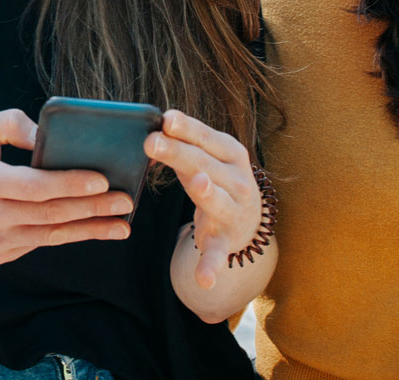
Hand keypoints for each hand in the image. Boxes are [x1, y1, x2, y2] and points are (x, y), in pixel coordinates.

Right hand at [0, 108, 134, 264]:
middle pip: (50, 214)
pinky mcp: (1, 256)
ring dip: (90, 229)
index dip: (70, 183)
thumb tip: (45, 132)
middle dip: (92, 207)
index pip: (35, 186)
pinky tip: (95, 227)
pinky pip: (42, 243)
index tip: (101, 179)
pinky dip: (71, 235)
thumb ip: (10, 123)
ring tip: (122, 222)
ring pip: (51, 236)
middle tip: (125, 199)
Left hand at [145, 109, 261, 289]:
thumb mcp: (205, 157)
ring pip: (214, 199)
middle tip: (151, 142)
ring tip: (199, 183)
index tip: (166, 118)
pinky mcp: (227, 241)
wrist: (248, 219)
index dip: (186, 128)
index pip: (205, 137)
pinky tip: (204, 280)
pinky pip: (219, 253)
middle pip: (203, 163)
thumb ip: (183, 143)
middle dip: (177, 152)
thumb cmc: (216, 177)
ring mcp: (234, 211)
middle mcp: (238, 180)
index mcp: (232, 153)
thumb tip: (154, 127)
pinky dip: (212, 266)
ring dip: (207, 192)